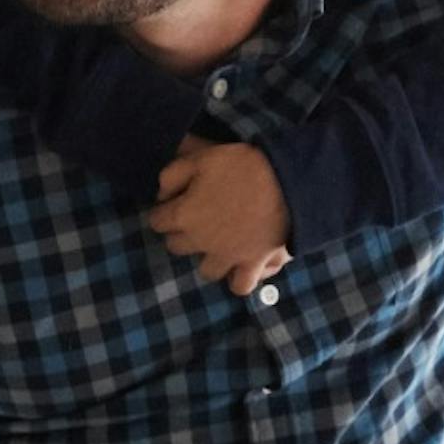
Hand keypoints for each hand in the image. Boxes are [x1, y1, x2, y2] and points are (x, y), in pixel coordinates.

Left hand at [150, 140, 292, 294]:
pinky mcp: (253, 264)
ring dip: (207, 258)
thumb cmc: (242, 165)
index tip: (172, 203)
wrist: (286, 180)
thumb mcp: (201, 158)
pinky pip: (240, 285)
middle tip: (195, 219)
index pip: (157, 221)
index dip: (163, 210)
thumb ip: (172, 175)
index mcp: (184, 214)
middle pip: (176, 247)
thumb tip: (161, 195)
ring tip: (217, 244)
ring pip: (205, 270)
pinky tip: (239, 267)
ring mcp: (227, 256)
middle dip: (180, 233)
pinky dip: (237, 279)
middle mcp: (200, 241)